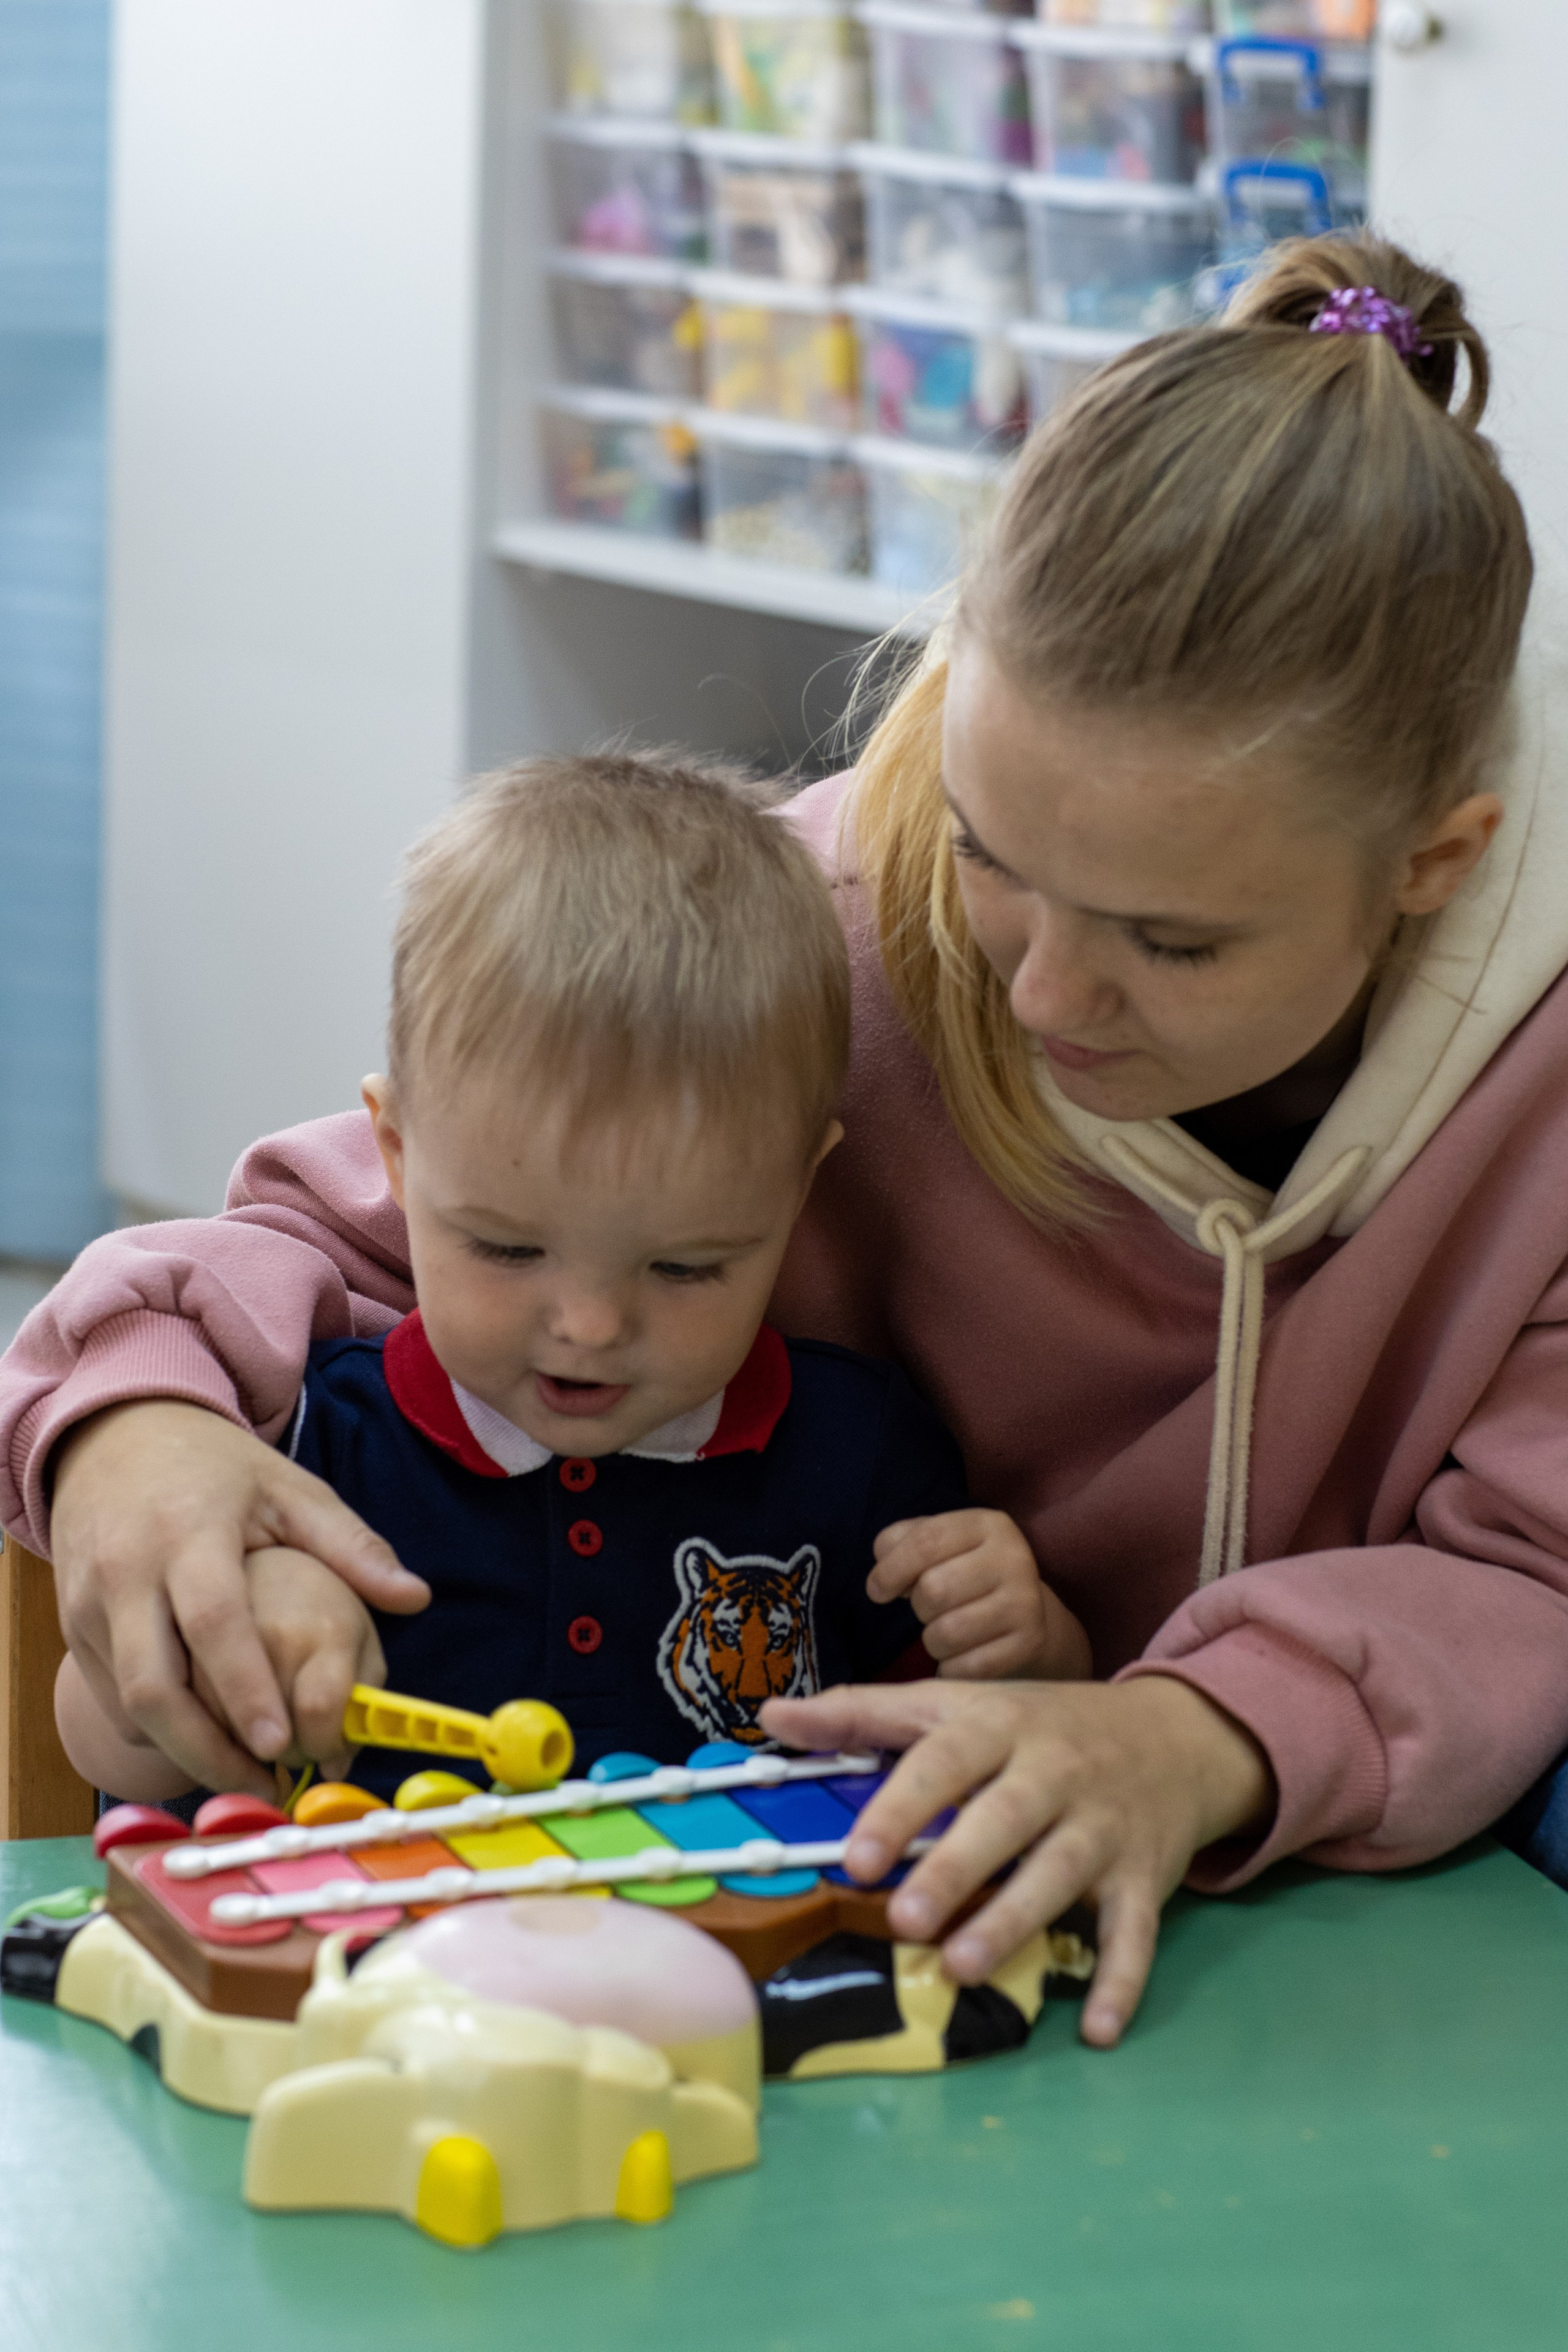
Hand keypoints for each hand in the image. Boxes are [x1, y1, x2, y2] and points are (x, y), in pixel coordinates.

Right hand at [51, 1398, 427, 1796]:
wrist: (115, 1436)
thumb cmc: (215, 1469)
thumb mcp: (288, 1489)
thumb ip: (350, 1545)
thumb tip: (416, 1598)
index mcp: (189, 1533)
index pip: (213, 1623)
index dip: (243, 1689)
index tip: (279, 1743)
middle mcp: (128, 1571)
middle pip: (153, 1686)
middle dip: (205, 1748)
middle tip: (261, 1784)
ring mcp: (89, 1601)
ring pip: (126, 1702)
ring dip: (180, 1749)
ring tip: (241, 1774)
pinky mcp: (71, 1623)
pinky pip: (107, 1694)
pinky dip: (151, 1728)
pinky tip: (200, 1740)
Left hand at [759, 1675, 1272, 2047]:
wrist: (1175, 1736)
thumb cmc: (1043, 1725)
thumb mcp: (958, 1705)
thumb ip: (865, 1713)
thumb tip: (774, 1714)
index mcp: (1000, 1726)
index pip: (945, 1759)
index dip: (901, 1807)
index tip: (857, 1858)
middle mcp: (1056, 1771)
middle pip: (1005, 1818)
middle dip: (956, 1870)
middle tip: (904, 1920)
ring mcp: (1105, 1825)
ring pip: (1062, 1873)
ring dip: (1016, 1922)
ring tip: (962, 1966)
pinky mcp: (1145, 1877)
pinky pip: (1135, 1931)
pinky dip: (1121, 1980)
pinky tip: (1095, 2028)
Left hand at [868, 1508, 1091, 1679]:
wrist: (1024, 1612)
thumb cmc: (965, 1573)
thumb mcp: (938, 1545)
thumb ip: (901, 1544)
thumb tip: (881, 1578)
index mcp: (988, 1525)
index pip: (926, 1541)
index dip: (891, 1569)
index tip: (877, 1590)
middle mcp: (1013, 1558)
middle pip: (933, 1589)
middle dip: (918, 1606)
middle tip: (928, 1609)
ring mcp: (1026, 1602)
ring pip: (946, 1633)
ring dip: (932, 1640)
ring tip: (944, 1631)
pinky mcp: (1030, 1642)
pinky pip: (967, 1667)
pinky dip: (951, 1668)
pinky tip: (960, 1656)